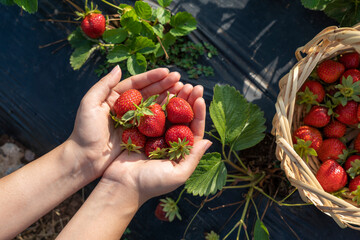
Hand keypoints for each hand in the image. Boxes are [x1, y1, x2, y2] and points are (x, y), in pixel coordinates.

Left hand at [68, 66, 182, 178]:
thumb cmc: (84, 132)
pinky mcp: (138, 134)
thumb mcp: (89, 105)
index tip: (167, 72)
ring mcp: (133, 121)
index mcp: (114, 97)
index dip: (152, 77)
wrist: (84, 159)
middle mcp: (126, 107)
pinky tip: (177, 110)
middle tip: (180, 79)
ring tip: (183, 90)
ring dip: (167, 98)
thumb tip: (119, 68)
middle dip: (164, 85)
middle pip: (148, 92)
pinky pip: (154, 122)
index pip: (136, 83)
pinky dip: (165, 115)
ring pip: (153, 105)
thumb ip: (103, 85)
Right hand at [100, 84, 211, 204]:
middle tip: (193, 86)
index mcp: (181, 151)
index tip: (200, 98)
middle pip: (182, 117)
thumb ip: (193, 158)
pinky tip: (162, 90)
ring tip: (180, 83)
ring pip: (168, 112)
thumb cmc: (151, 184)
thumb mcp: (177, 174)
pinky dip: (156, 102)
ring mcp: (155, 135)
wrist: (122, 186)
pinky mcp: (140, 131)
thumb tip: (209, 142)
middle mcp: (170, 141)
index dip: (198, 113)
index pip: (194, 129)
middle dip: (188, 101)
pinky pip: (151, 113)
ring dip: (174, 98)